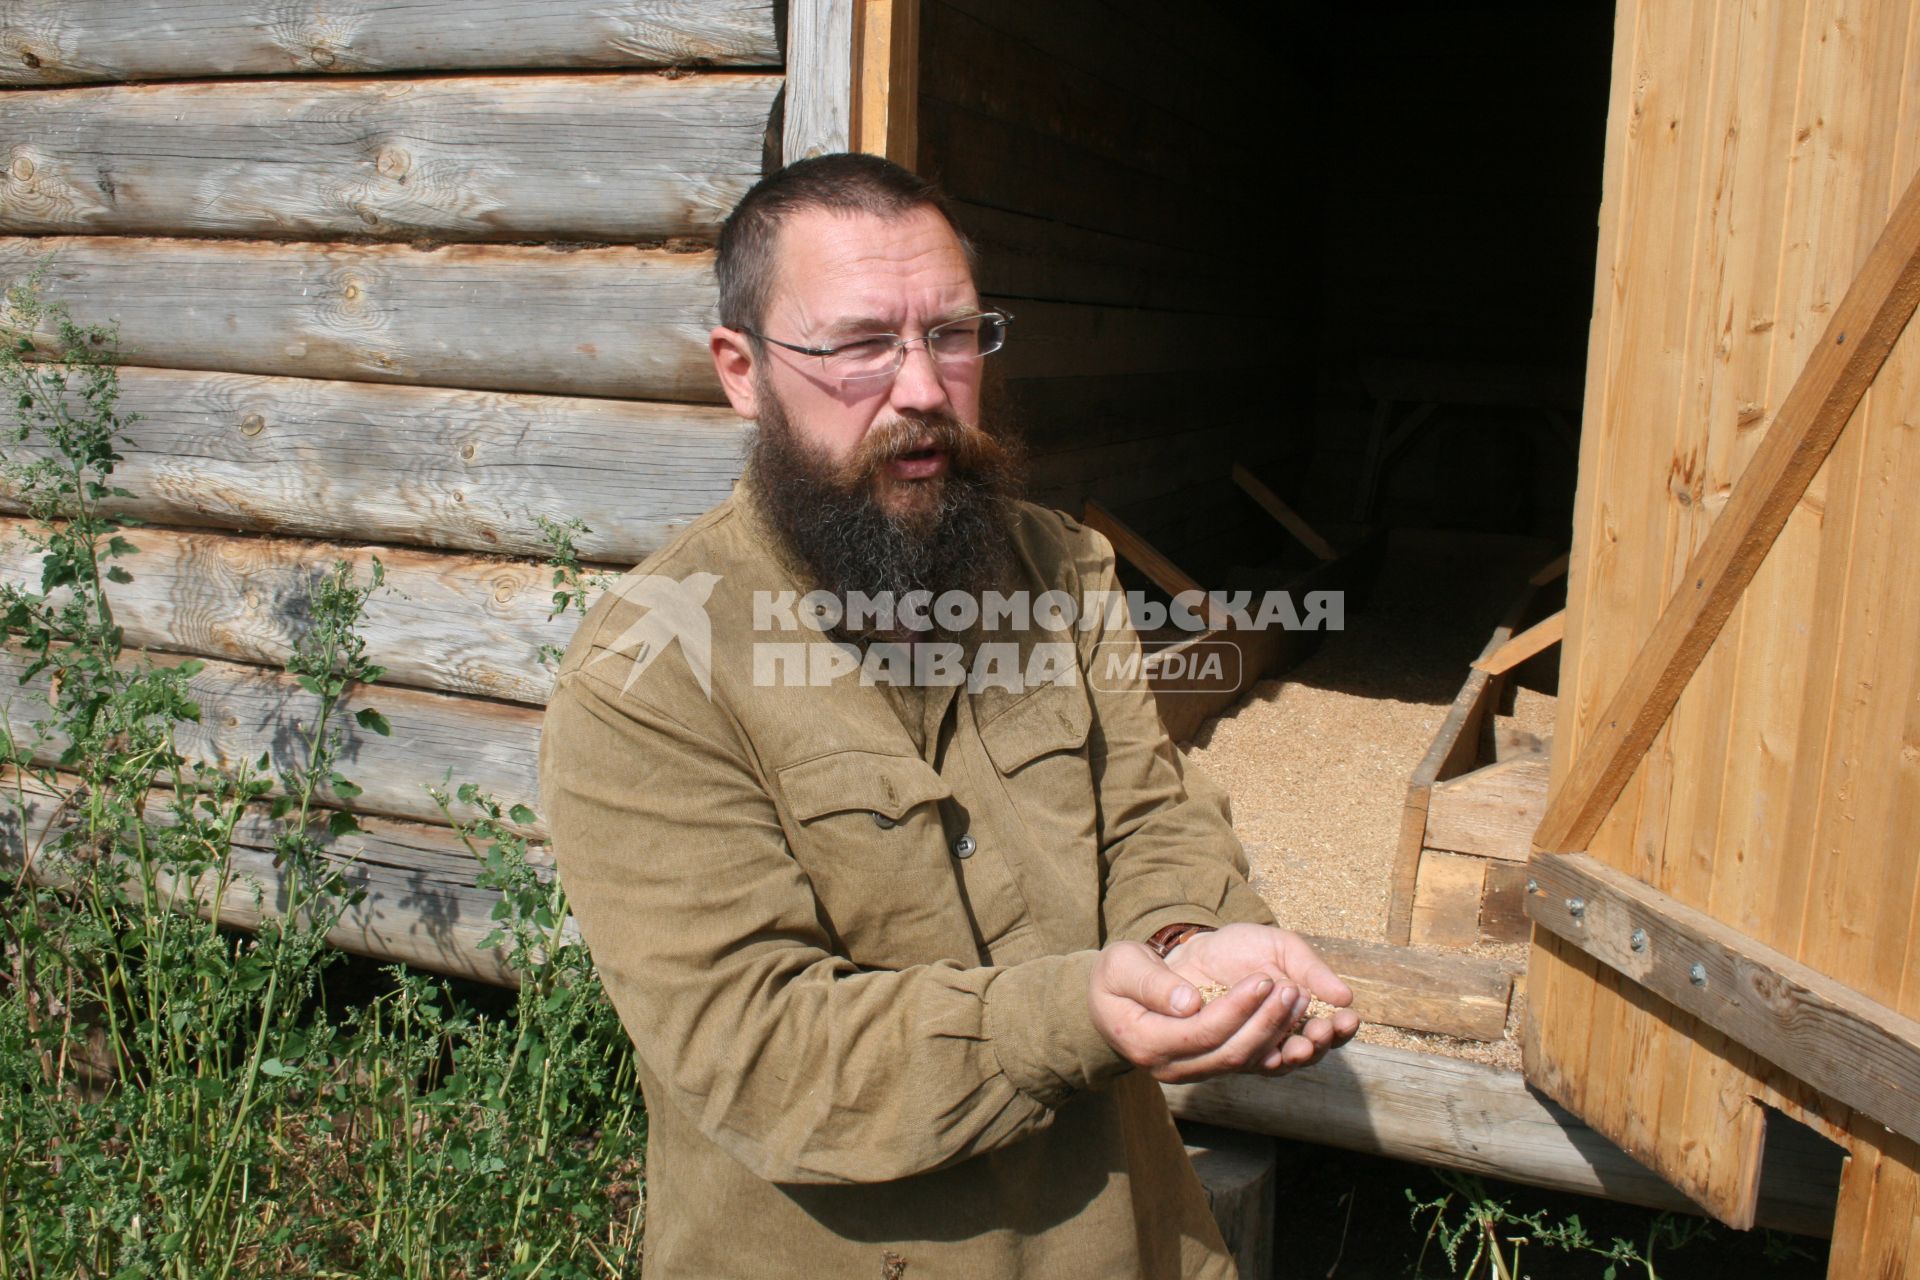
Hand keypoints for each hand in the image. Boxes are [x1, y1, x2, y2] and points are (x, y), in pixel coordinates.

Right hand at [1086, 940, 1307, 1083]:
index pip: (1202, 1031)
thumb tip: (1189, 1002)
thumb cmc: (1115, 977)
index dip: (1237, 1008)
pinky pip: (1246, 1061)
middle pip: (1230, 1053)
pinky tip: (1293, 1016)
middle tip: (1292, 989)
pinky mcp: (1208, 1066)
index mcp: (1146, 1042)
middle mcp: (1171, 1067)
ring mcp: (1191, 1071)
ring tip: (1299, 997)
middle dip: (1266, 1022)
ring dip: (1276, 1032)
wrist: (1111, 1002)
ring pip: (1244, 1061)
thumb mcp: (1121, 966)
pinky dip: (1273, 1041)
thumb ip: (1152, 983)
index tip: (1263, 979)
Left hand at [1163, 923, 1360, 1073]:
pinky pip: (1248, 1064)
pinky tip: (1271, 1054)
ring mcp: (1258, 1048)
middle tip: (1319, 1032)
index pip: (1333, 1029)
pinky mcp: (1229, 1052)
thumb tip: (1345, 997)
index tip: (1347, 1019)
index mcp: (1305, 1012)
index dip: (1342, 1028)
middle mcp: (1286, 1036)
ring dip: (1294, 1055)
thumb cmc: (1244, 949)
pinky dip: (1262, 1060)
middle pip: (1312, 1052)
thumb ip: (1312, 971)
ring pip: (1283, 1063)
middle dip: (1319, 1044)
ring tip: (1299, 1044)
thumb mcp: (1283, 949)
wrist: (1197, 950)